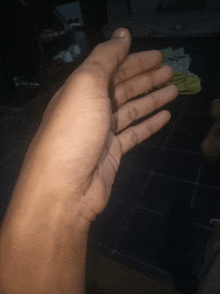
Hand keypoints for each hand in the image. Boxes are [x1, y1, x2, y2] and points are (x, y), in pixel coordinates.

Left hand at [19, 28, 177, 221]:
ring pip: (131, 110)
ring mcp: (101, 132)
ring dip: (152, 98)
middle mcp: (90, 109)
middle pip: (122, 88)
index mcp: (80, 90)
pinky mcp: (112, 153)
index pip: (110, 68)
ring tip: (174, 89)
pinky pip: (133, 133)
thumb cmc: (74, 130)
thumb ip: (104, 58)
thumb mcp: (85, 85)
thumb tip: (122, 34)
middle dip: (146, 78)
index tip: (157, 55)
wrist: (65, 187)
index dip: (133, 59)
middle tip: (170, 70)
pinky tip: (165, 115)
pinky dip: (149, 124)